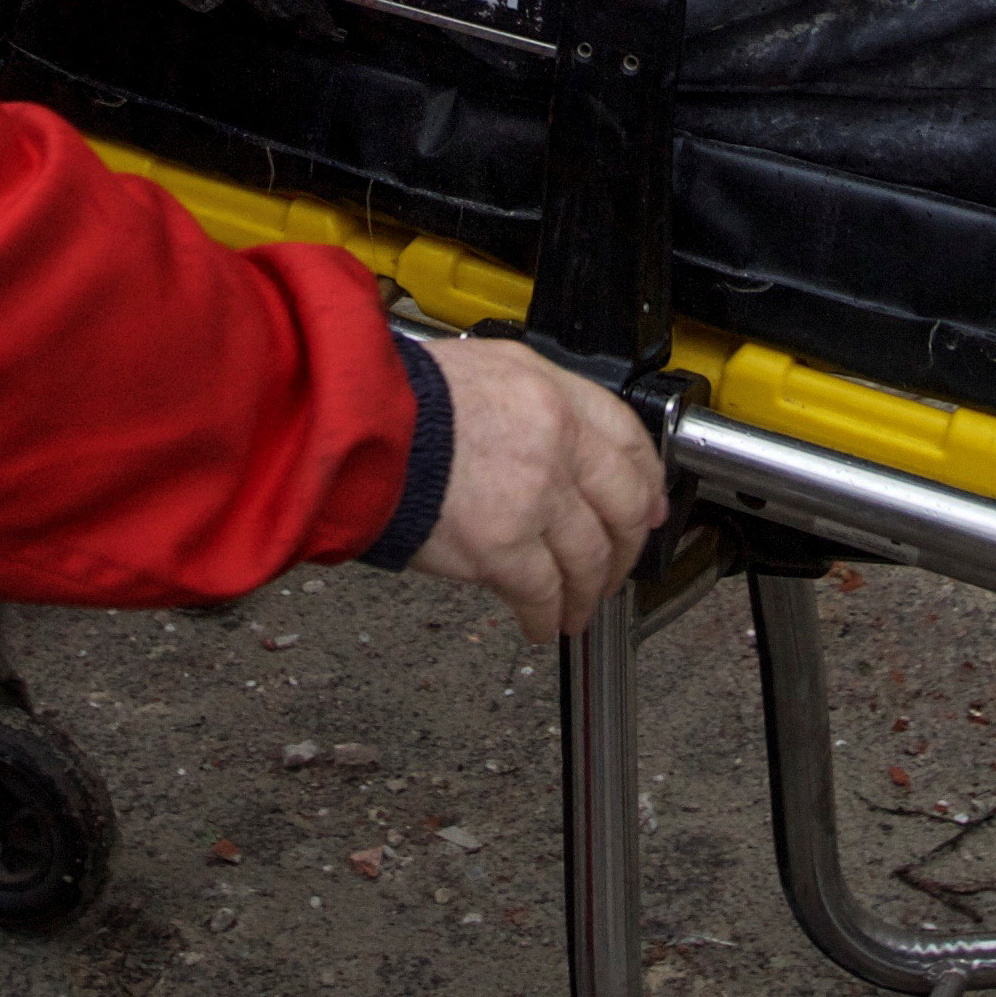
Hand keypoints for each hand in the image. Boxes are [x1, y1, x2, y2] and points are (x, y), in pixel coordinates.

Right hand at [406, 334, 666, 637]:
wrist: (347, 428)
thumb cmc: (395, 402)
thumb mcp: (475, 371)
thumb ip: (525, 405)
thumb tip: (551, 447)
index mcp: (548, 389)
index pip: (627, 436)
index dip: (646, 479)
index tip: (647, 504)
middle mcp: (553, 439)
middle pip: (623, 503)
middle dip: (627, 545)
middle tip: (619, 567)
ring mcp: (533, 495)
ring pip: (590, 556)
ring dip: (588, 591)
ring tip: (577, 609)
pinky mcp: (502, 546)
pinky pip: (543, 592)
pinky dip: (547, 616)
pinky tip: (542, 625)